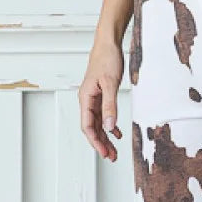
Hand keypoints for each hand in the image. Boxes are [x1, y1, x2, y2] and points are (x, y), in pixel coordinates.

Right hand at [79, 39, 124, 160]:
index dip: (96, 141)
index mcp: (85, 98)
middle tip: (111, 157)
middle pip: (92, 128)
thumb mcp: (110, 84)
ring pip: (98, 123)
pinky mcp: (101, 94)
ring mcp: (94, 98)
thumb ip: (110, 106)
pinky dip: (110, 125)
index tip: (105, 153)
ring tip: (114, 150)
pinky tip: (116, 132)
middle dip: (101, 143)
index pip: (87, 126)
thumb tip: (109, 126)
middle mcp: (87, 100)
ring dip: (105, 137)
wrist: (108, 43)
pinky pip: (103, 115)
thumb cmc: (106, 59)